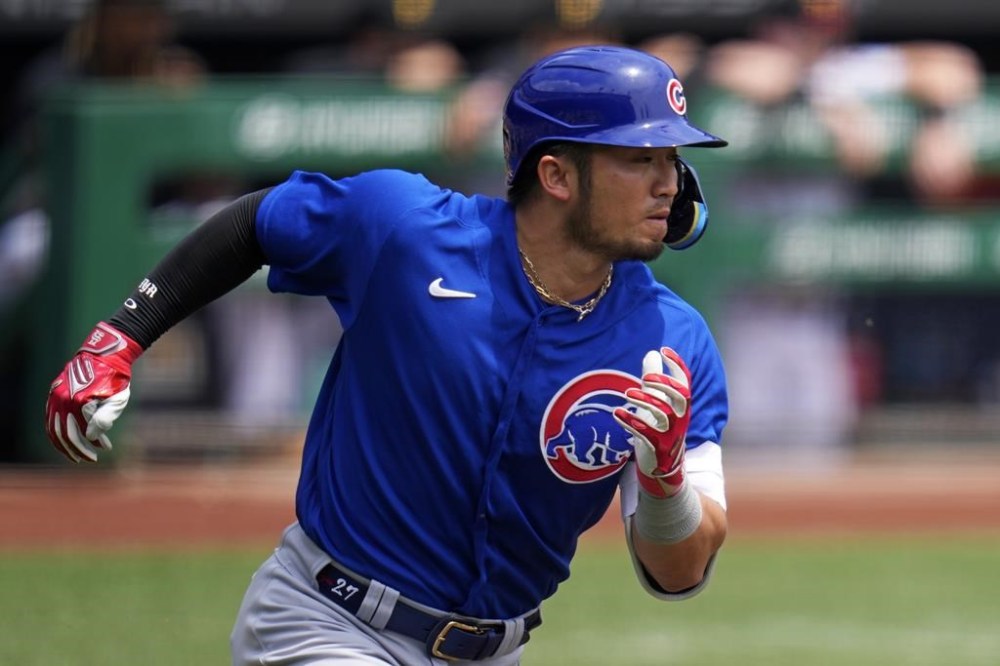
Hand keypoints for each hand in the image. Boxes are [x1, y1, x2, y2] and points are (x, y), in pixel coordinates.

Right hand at [45, 322, 142, 462]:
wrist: (103, 355)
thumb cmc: (115, 378)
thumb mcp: (117, 400)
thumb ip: (104, 419)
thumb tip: (90, 437)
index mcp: (80, 402)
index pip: (85, 431)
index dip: (95, 443)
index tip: (106, 448)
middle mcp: (64, 400)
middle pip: (65, 434)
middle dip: (78, 450)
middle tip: (90, 459)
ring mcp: (56, 396)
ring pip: (53, 429)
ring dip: (64, 445)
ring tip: (76, 456)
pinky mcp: (53, 394)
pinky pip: (50, 418)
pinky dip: (56, 432)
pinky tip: (65, 441)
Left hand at [614, 347, 691, 497]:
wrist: (663, 468)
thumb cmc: (658, 429)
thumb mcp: (656, 403)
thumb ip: (653, 379)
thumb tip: (652, 353)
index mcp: (681, 406)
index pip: (685, 382)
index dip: (677, 365)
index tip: (664, 350)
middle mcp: (680, 418)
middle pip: (680, 395)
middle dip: (664, 383)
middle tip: (647, 377)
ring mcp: (670, 434)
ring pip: (663, 413)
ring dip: (646, 400)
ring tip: (628, 394)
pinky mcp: (658, 448)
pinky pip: (646, 434)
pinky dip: (631, 422)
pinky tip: (617, 414)